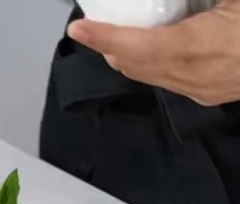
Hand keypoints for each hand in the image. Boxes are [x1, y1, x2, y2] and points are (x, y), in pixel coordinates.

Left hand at [68, 0, 239, 105]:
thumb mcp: (235, 3)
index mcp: (200, 47)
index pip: (136, 46)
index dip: (104, 37)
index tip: (78, 28)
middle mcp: (195, 76)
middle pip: (135, 64)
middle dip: (108, 47)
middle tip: (89, 28)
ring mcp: (203, 89)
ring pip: (149, 75)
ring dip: (125, 57)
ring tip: (109, 37)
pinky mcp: (210, 94)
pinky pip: (167, 80)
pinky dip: (148, 64)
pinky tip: (145, 49)